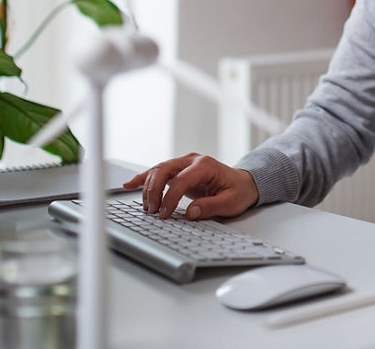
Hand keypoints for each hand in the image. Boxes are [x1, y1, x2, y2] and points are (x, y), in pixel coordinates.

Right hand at [124, 153, 258, 219]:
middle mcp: (192, 160)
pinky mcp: (179, 170)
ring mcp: (184, 163)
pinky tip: (130, 185)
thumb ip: (211, 207)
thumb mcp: (231, 202)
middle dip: (154, 191)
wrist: (244, 183)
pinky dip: (143, 178)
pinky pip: (158, 172)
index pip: (180, 180)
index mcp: (205, 165)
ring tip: (146, 208)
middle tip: (152, 211)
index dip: (169, 198)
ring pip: (158, 170)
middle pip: (164, 170)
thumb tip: (190, 213)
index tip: (165, 215)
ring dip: (148, 188)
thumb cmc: (239, 191)